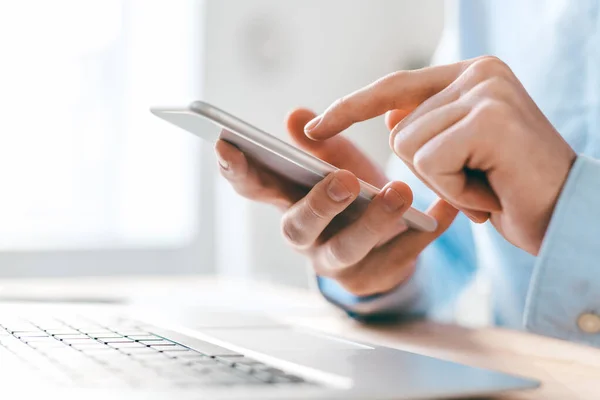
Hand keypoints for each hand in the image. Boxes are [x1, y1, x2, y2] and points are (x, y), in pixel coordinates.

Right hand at [215, 108, 456, 295]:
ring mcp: (339, 263)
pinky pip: (402, 256)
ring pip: (348, 249)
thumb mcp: (332, 164)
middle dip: (319, 204)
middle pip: (298, 228)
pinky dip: (426, 231)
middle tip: (344, 179)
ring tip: (401, 192)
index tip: (226, 143)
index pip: (254, 189)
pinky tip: (448, 208)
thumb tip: (296, 115)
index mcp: (289, 203)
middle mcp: (307, 238)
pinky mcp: (376, 277)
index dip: (237, 170)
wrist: (381, 243)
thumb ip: (315, 144)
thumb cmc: (350, 195)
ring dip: (374, 221)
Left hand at [304, 56, 575, 254]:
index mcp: (471, 75)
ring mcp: (486, 92)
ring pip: (409, 146)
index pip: (394, 88)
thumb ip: (426, 128)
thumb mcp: (461, 156)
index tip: (313, 130)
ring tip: (486, 185)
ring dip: (443, 182)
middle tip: (478, 180)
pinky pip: (430, 162)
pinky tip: (489, 192)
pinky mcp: (489, 118)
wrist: (568, 219)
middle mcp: (480, 73)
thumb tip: (388, 114)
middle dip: (428, 171)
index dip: (351, 110)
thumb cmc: (512, 190)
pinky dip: (453, 190)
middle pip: (398, 129)